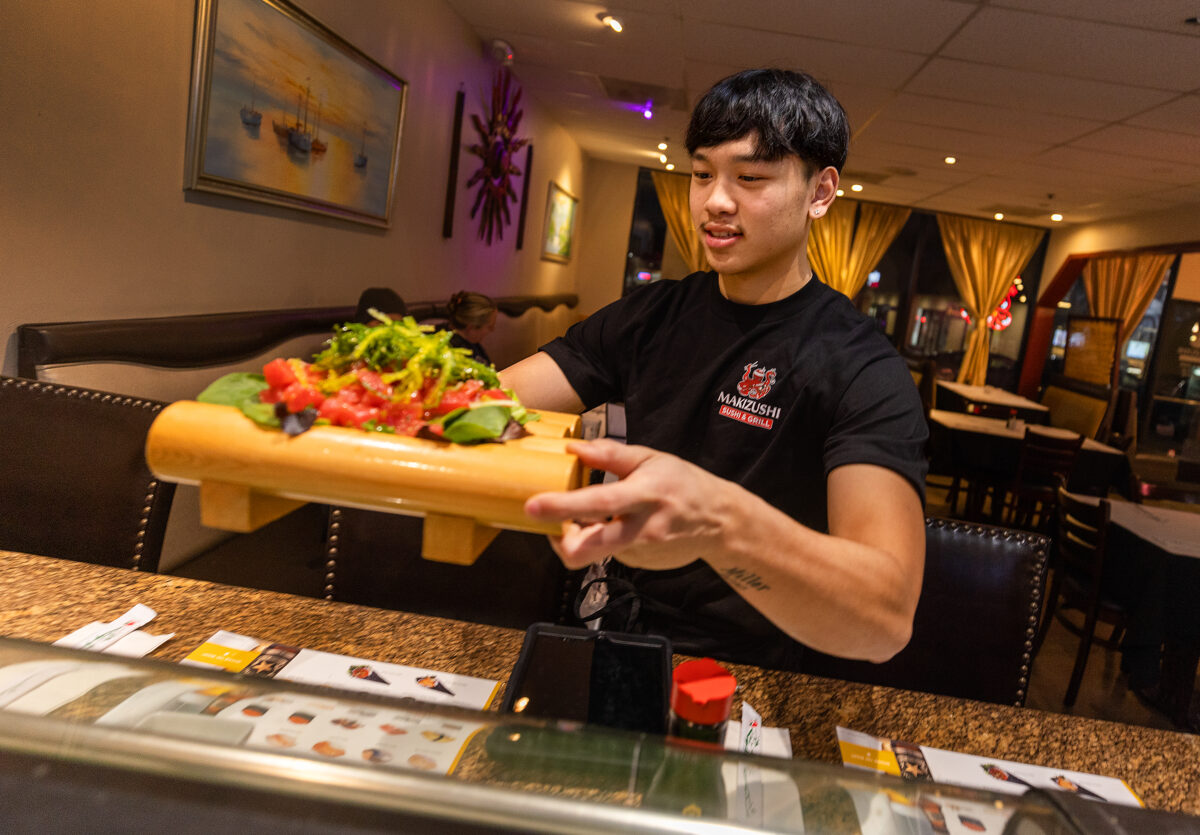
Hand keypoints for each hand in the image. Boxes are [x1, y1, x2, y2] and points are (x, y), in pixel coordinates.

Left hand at [524, 439, 730, 569]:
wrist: (720, 523)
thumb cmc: (685, 485)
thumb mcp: (651, 459)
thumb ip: (611, 454)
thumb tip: (574, 449)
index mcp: (644, 496)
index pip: (597, 504)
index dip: (561, 507)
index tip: (533, 505)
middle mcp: (641, 530)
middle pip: (585, 550)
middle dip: (558, 540)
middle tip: (551, 520)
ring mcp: (639, 553)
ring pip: (592, 551)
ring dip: (581, 534)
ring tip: (594, 514)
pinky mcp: (637, 565)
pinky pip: (607, 551)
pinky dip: (602, 537)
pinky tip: (619, 523)